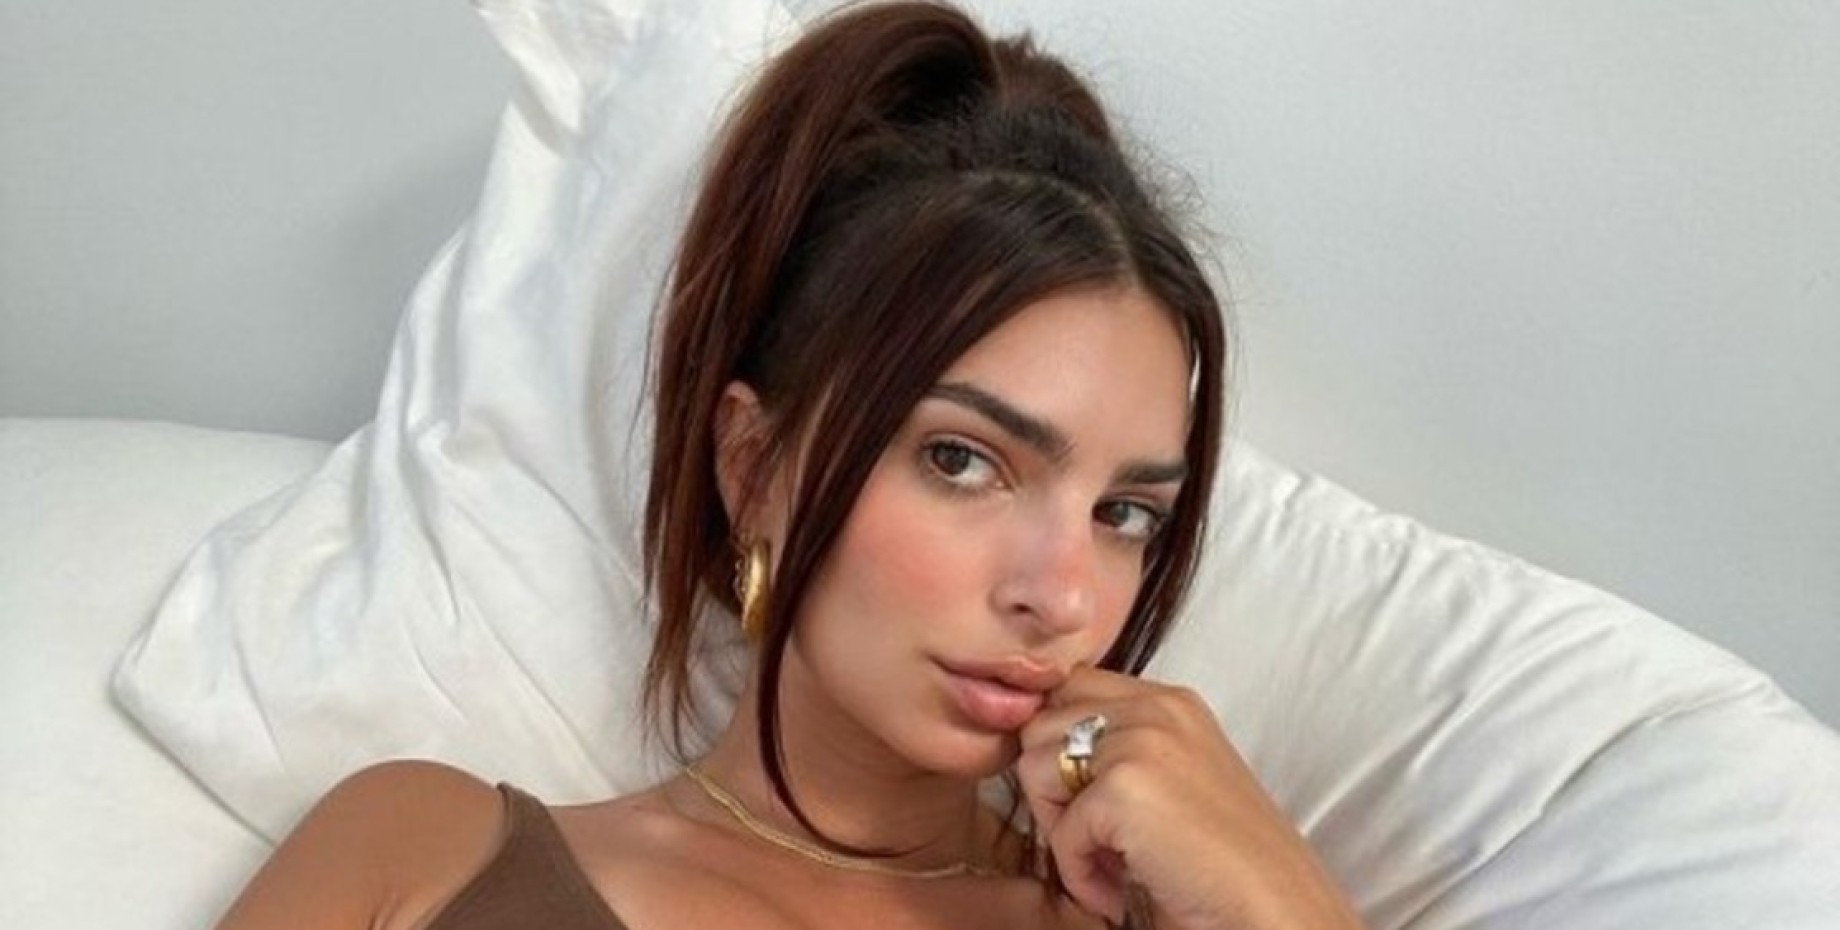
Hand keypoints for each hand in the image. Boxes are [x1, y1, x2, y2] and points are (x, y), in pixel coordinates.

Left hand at [1015, 667, 1363, 929]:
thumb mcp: (1175, 776)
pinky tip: (1118, 890)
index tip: (1079, 796)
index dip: (1058, 743)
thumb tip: (1040, 751)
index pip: (1071, 687)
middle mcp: (1155, 707)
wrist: (1271, 902)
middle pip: (1041, 723)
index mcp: (1169, 701)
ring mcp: (1139, 742)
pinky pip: (1060, 831)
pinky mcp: (1124, 788)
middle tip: (1092, 837)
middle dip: (1052, 787)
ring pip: (1033, 767)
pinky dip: (1079, 874)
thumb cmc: (1223, 856)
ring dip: (1060, 829)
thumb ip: (1123, 748)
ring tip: (1107, 864)